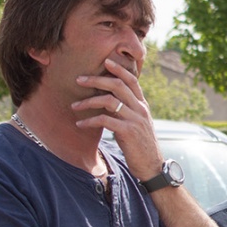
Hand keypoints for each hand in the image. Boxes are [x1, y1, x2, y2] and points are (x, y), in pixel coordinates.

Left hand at [73, 58, 161, 179]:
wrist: (152, 166)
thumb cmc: (141, 146)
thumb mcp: (137, 124)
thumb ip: (127, 111)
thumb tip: (110, 101)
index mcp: (142, 105)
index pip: (132, 80)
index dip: (119, 69)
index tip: (105, 61)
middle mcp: (140, 109)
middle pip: (118, 85)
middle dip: (97, 79)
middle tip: (79, 79)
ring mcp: (135, 120)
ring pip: (109, 100)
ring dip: (88, 101)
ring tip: (74, 105)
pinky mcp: (128, 132)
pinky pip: (105, 120)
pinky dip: (90, 120)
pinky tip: (80, 124)